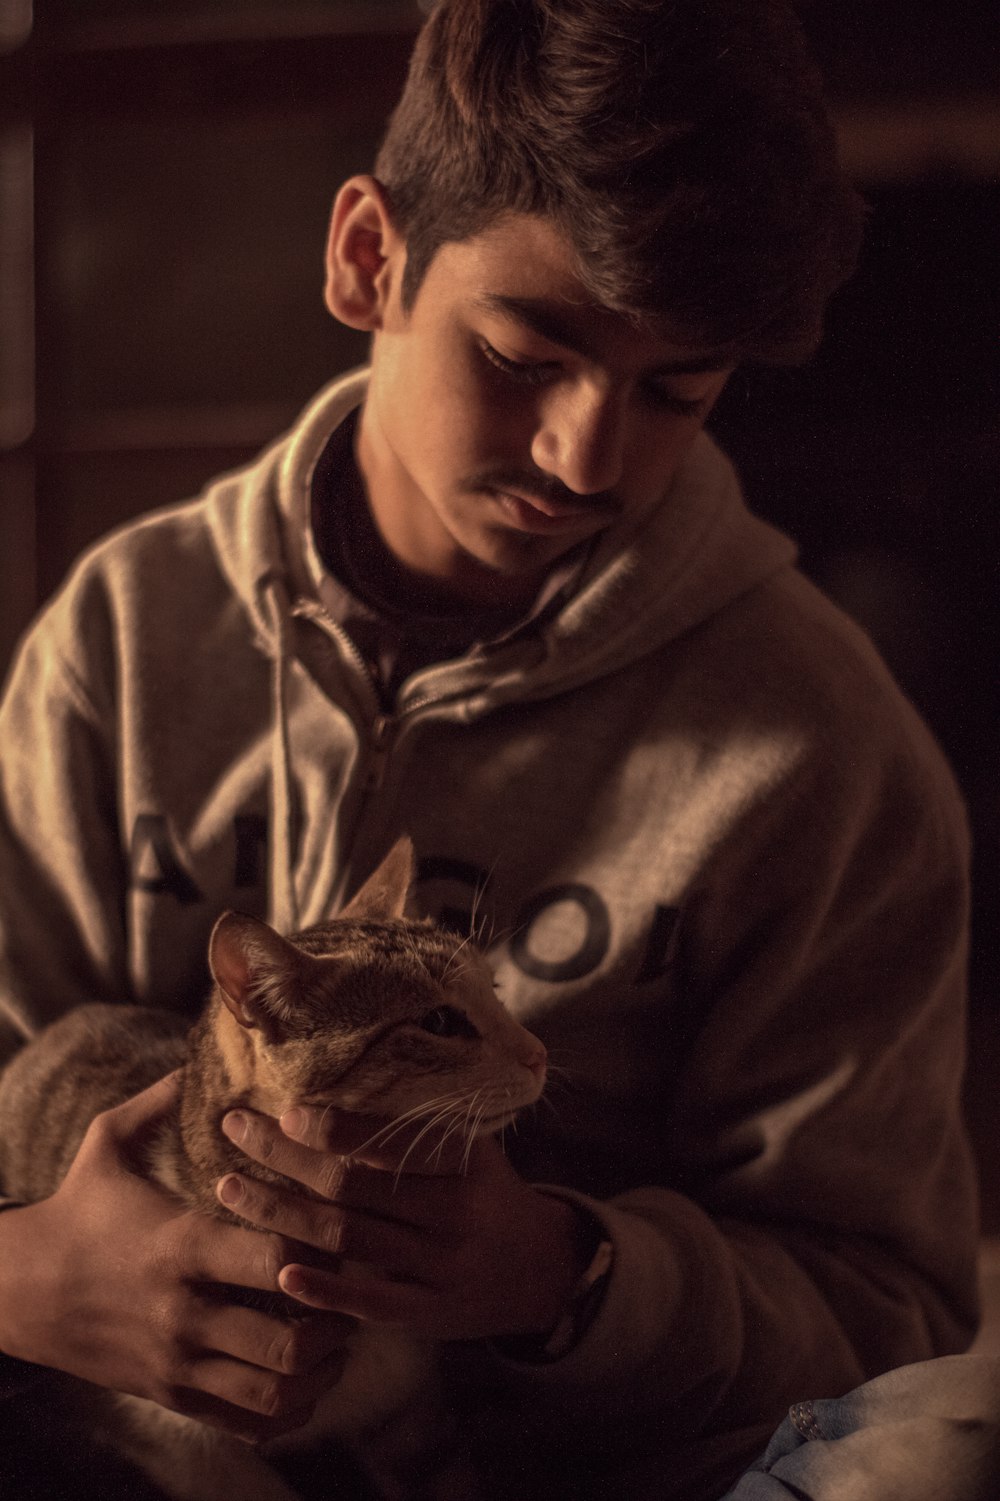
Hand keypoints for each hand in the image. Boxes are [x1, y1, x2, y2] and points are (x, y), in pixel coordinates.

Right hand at [0, 1075, 350, 1441]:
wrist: (20, 1290)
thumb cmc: (77, 1208)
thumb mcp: (107, 1141)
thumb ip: (162, 1098)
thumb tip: (203, 1050)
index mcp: (181, 1246)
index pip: (278, 1258)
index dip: (323, 1249)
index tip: (340, 1232)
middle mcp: (183, 1313)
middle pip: (289, 1339)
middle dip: (336, 1322)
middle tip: (357, 1295)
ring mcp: (177, 1364)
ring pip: (274, 1391)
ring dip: (320, 1370)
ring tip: (339, 1339)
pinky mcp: (171, 1396)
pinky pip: (248, 1422)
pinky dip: (289, 1408)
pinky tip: (305, 1376)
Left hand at [215, 1106, 586, 1341]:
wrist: (539, 1268)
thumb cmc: (485, 1192)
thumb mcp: (471, 1148)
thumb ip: (416, 1129)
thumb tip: (331, 1091)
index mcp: (462, 1160)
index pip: (387, 1139)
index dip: (333, 1126)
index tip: (284, 1110)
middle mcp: (453, 1209)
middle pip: (352, 1183)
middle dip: (284, 1155)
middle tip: (234, 1130)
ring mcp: (441, 1265)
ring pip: (348, 1237)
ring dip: (281, 1213)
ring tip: (229, 1190)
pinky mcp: (429, 1312)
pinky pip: (370, 1301)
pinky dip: (324, 1288)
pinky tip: (281, 1272)